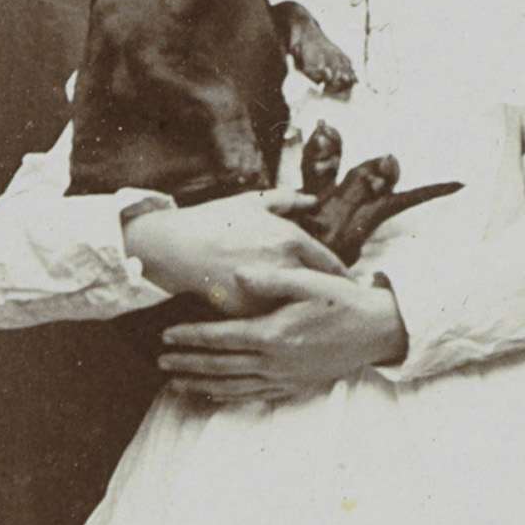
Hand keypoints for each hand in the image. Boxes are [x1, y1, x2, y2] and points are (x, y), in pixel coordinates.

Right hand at [122, 194, 346, 315]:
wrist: (174, 246)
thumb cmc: (213, 220)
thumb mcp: (251, 201)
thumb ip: (286, 199)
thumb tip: (312, 199)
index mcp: (290, 238)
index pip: (330, 263)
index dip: (343, 276)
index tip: (350, 285)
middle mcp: (284, 264)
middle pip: (320, 290)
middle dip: (329, 299)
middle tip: (337, 307)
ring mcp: (267, 290)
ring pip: (297, 308)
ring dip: (305, 313)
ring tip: (314, 320)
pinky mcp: (248, 312)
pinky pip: (270, 318)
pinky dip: (275, 320)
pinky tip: (280, 325)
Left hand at [157, 265, 406, 401]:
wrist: (377, 331)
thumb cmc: (344, 302)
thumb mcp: (311, 281)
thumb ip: (271, 279)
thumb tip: (236, 274)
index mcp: (273, 334)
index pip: (221, 338)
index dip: (191, 337)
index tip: (166, 336)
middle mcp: (275, 361)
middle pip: (220, 366)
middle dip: (187, 364)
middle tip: (160, 362)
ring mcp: (284, 377)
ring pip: (233, 386)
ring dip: (202, 384)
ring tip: (176, 383)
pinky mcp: (294, 386)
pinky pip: (254, 395)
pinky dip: (229, 396)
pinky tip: (215, 395)